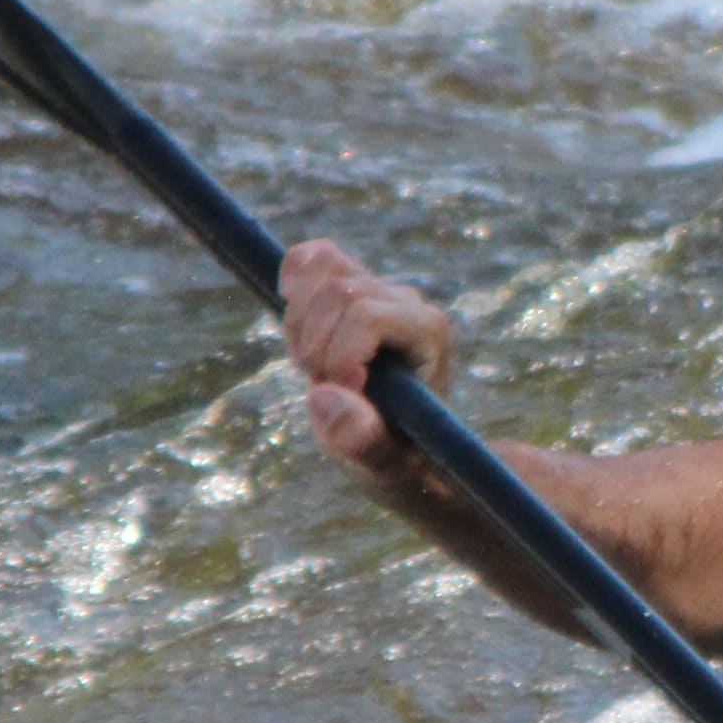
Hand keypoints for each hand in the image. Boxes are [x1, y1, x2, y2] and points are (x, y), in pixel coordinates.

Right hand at [281, 239, 463, 466]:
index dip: (338, 355)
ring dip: (298, 322)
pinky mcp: (353, 285)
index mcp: (428, 333)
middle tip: (320, 384)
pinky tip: (294, 320)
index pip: (367, 315)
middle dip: (314, 343)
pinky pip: (313, 258)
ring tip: (310, 364)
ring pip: (320, 269)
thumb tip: (325, 397)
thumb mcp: (383, 464)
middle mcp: (409, 301)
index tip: (340, 394)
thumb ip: (362, 439)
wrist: (403, 445)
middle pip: (339, 292)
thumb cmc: (399, 456)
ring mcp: (380, 289)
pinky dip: (293, 283)